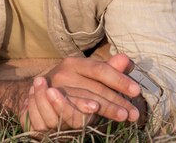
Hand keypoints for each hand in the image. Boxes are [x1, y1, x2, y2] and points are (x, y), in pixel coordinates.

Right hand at [20, 54, 140, 132]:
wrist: (38, 94)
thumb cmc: (70, 85)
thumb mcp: (87, 76)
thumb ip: (108, 69)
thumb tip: (126, 59)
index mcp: (74, 63)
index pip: (99, 69)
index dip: (118, 79)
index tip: (136, 90)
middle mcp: (63, 73)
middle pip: (95, 87)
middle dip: (117, 100)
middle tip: (134, 113)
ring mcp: (55, 88)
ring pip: (85, 98)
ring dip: (105, 108)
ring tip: (122, 115)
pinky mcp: (49, 103)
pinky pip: (69, 110)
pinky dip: (82, 112)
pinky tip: (93, 114)